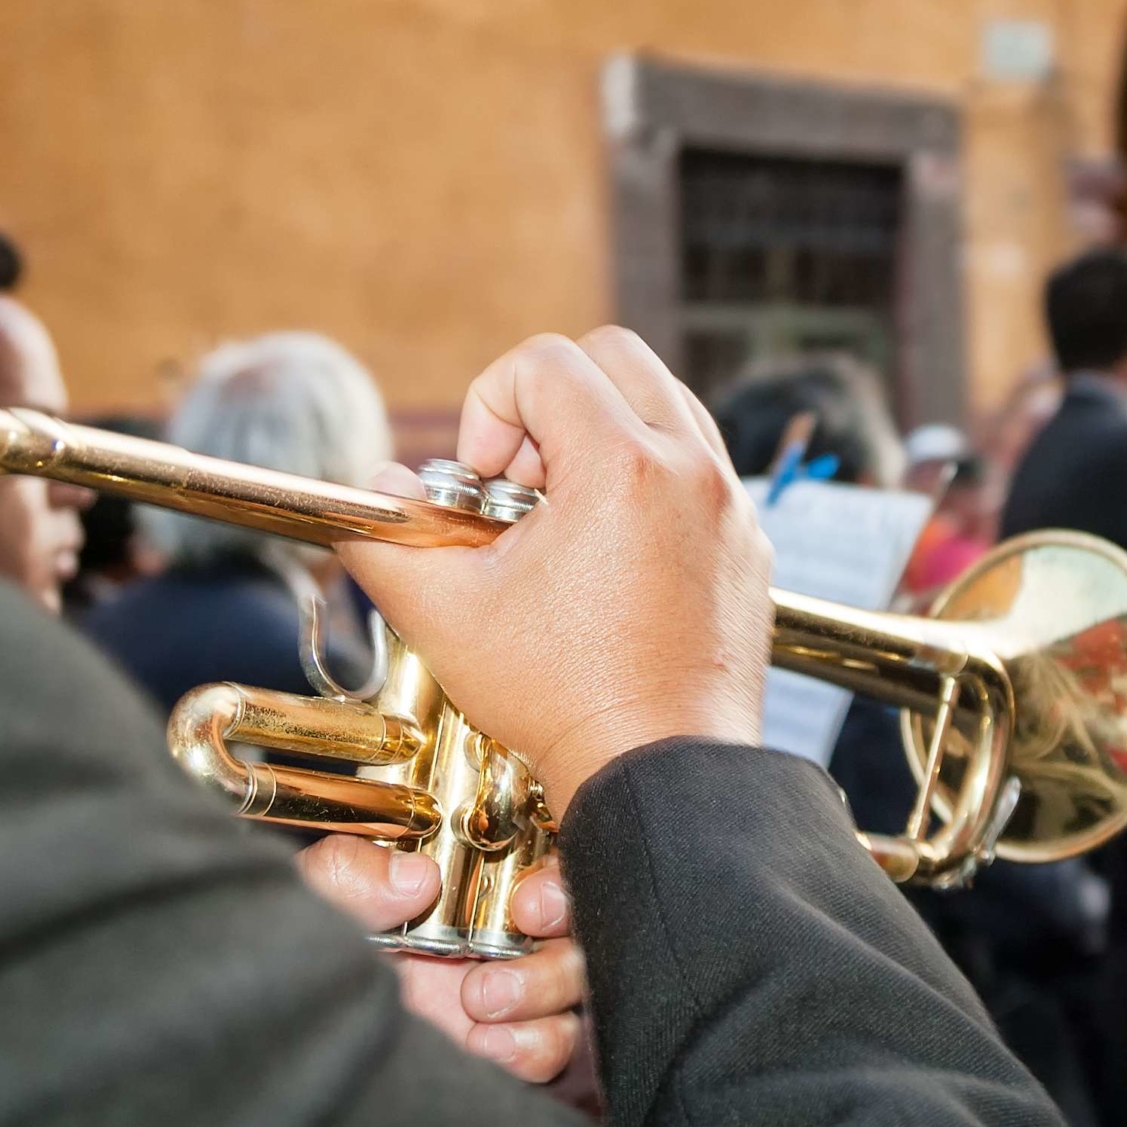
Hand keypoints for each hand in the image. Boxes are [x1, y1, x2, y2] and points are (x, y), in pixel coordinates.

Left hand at [297, 835, 584, 1082]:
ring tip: (483, 999)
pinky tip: (488, 1045)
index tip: (528, 896)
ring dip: (546, 986)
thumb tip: (414, 879)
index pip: (540, 858)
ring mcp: (506, 989)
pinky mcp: (503, 1046)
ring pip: (574, 979)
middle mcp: (493, 927)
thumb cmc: (304, 955)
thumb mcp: (309, 898)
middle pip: (574, 913)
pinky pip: (554, 1044)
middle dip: (563, 921)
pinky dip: (535, 1045)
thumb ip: (349, 874)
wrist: (288, 1042)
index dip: (553, 873)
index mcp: (462, 878)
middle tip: (525, 926)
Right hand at [338, 328, 772, 798]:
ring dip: (605, 433)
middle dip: (552, 403)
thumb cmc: (564, 698)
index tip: (481, 485)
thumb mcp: (447, 614)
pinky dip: (652, 479)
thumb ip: (389, 537)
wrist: (660, 769)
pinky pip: (702, 467)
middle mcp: (694, 468)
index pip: (546, 362)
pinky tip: (611, 554)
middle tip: (521, 487)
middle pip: (616, 357)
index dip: (489, 407)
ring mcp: (732, 506)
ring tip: (563, 518)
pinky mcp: (751, 545)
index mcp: (625, 465)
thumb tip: (375, 490)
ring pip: (668, 403)